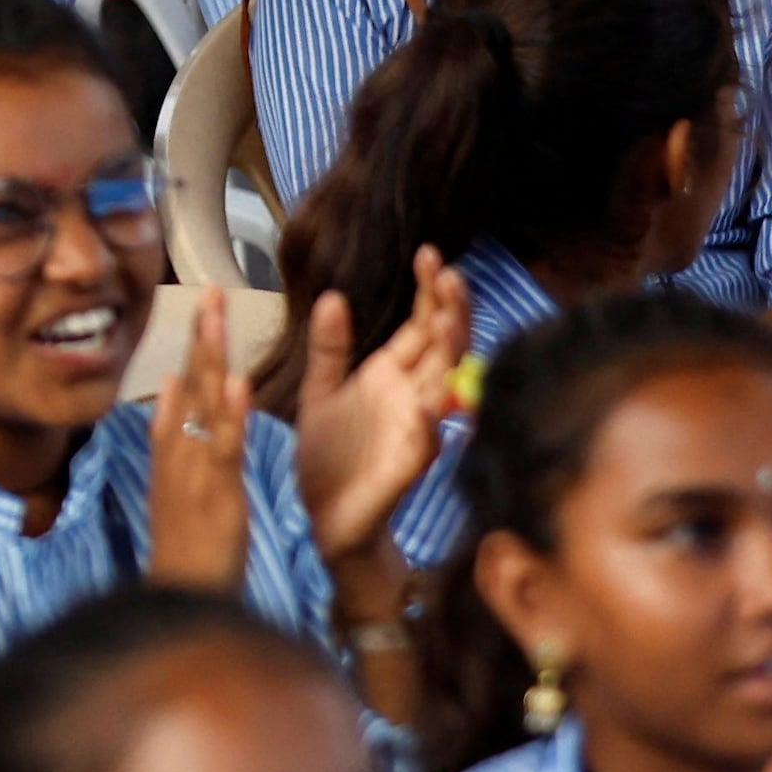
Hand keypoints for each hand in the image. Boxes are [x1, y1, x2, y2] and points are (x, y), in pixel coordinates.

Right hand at [140, 282, 255, 588]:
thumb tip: (168, 386)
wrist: (182, 597)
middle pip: (188, 381)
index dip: (192, 342)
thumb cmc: (187, 546)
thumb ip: (173, 434)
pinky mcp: (217, 493)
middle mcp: (177, 451)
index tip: (202, 301)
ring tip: (218, 313)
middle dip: (199, 333)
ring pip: (203, 405)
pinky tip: (240, 381)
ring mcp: (194, 470)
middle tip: (211, 287)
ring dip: (211, 356)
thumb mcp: (176, 482)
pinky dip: (232, 413)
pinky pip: (225, 447)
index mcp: (171, 448)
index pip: (181, 383)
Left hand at [288, 249, 466, 559]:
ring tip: (448, 316)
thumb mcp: (320, 391)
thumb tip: (334, 296)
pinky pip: (424, 443)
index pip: (420, 327)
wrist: (323, 517)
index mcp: (389, 377)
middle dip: (450, 311)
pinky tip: (430, 400)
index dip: (429, 293)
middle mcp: (411, 398)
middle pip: (444, 348)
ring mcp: (414, 432)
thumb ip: (329, 347)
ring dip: (451, 353)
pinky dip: (429, 422)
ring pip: (445, 386)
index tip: (430, 254)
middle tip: (449, 273)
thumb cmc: (328, 456)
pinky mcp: (406, 468)